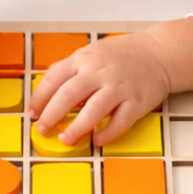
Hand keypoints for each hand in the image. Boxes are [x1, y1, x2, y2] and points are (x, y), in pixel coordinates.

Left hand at [28, 18, 192, 146]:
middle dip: (51, 116)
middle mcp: (100, 72)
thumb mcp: (91, 53)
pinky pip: (120, 122)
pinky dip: (107, 134)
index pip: (54, 79)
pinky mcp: (136, 102)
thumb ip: (70, 70)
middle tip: (43, 130)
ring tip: (66, 139)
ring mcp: (119, 87)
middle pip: (68, 96)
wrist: (159, 54)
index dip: (40, 99)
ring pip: (93, 111)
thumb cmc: (123, 55)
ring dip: (77, 128)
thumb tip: (47, 92)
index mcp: (84, 59)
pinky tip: (97, 140)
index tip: (33, 113)